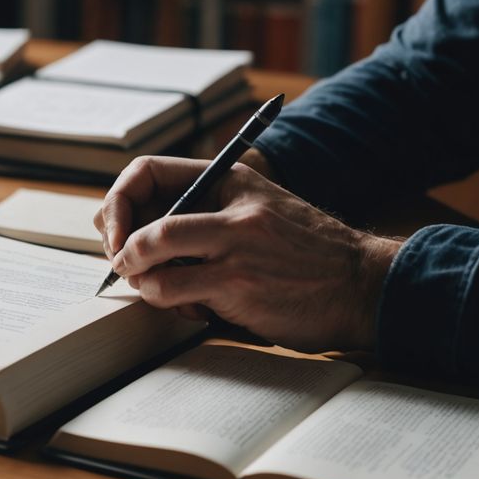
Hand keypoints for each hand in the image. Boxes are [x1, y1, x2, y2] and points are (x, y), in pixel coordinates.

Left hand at [94, 155, 402, 353]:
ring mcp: (236, 245)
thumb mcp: (259, 210)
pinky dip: (162, 299)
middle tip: (119, 265)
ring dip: (139, 278)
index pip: (149, 171)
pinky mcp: (238, 284)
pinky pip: (171, 289)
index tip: (114, 230)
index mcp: (233, 179)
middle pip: (144, 216)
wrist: (364, 284)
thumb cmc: (305, 253)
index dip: (119, 200)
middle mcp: (232, 206)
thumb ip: (206, 210)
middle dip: (117, 246)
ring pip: (150, 254)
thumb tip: (132, 229)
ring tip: (152, 287)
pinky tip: (186, 308)